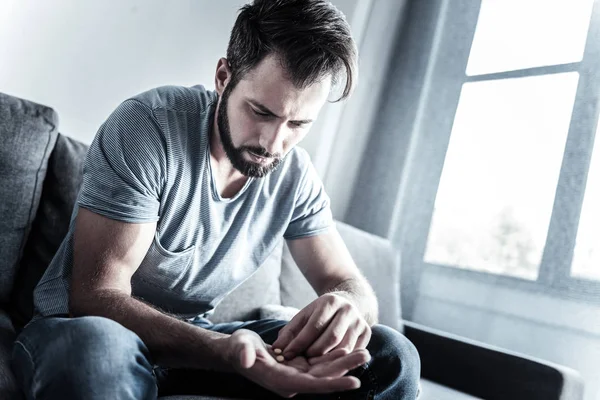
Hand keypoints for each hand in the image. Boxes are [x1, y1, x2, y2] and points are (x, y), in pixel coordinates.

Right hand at [227, 329, 369, 397]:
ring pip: (326, 369)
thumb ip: (244, 354)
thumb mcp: (240, 349)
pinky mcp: (299, 366)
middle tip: (366, 355)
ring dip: (344, 361)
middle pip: (325, 377)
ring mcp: (297, 374)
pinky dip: (335, 357)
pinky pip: (321, 363)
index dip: (333, 384)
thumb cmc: (238, 350)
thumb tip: (248, 360)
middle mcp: (293, 382)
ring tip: (364, 352)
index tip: (354, 381)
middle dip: (345, 368)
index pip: (313, 385)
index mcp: (281, 381)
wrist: (239, 351)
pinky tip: (349, 347)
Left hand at [272, 293, 371, 359]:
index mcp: (329, 302)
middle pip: (331, 337)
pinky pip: (354, 352)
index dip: (300, 342)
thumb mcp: (304, 316)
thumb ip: (289, 332)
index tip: (287, 355)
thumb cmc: (320, 314)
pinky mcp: (367, 332)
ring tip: (315, 365)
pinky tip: (329, 364)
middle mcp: (347, 310)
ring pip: (344, 347)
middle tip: (303, 362)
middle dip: (315, 352)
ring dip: (328, 360)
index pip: (314, 326)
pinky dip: (341, 360)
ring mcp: (359, 321)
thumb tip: (276, 350)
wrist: (348, 302)